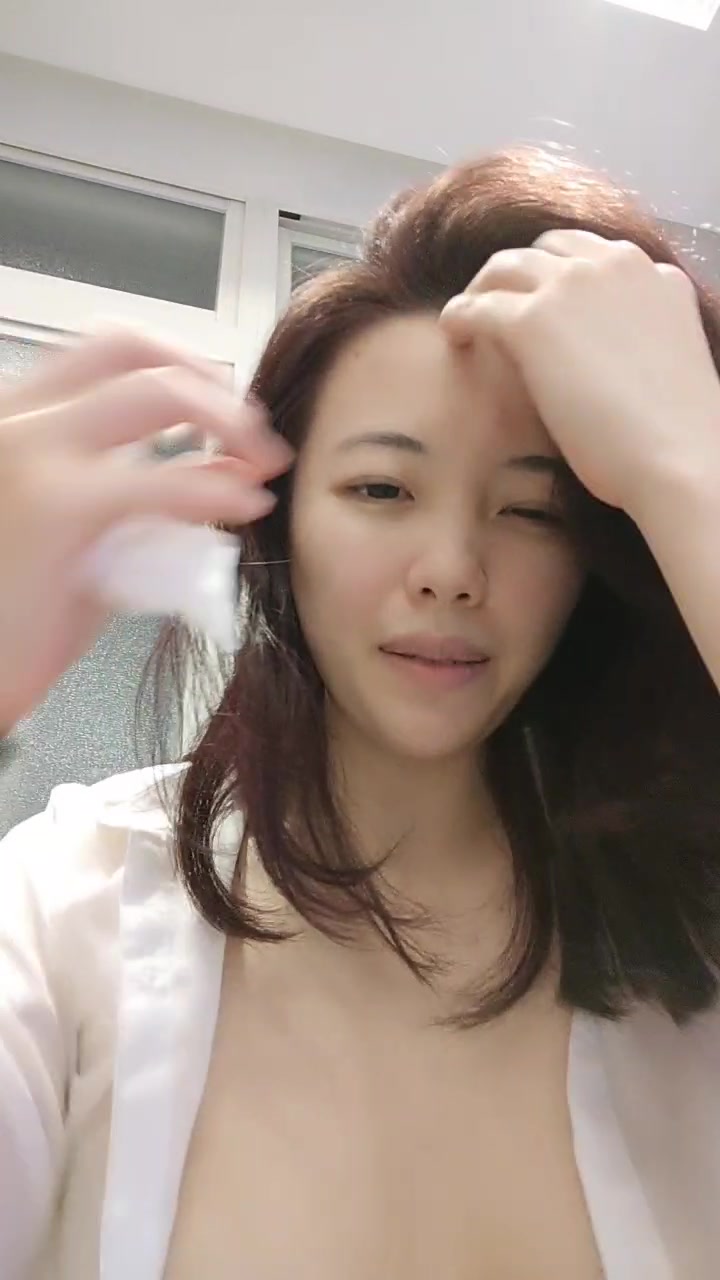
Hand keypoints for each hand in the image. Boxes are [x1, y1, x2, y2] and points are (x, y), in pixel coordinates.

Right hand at [0, 328, 291, 730]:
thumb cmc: (15, 616)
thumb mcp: (79, 533)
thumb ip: (138, 489)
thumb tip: (221, 465)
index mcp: (19, 419)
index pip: (107, 347)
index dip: (179, 361)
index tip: (223, 399)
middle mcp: (19, 420)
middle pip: (135, 349)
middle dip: (210, 381)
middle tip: (254, 429)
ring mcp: (35, 456)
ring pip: (158, 392)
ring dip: (229, 420)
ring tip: (264, 462)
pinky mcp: (59, 511)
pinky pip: (165, 481)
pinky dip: (221, 487)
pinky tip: (249, 504)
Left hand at [439, 229, 719, 512]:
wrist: (677, 457)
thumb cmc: (675, 433)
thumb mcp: (667, 357)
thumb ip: (640, 333)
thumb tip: (609, 352)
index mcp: (654, 274)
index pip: (593, 255)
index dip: (560, 278)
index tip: (542, 303)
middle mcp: (614, 265)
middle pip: (545, 250)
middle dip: (519, 276)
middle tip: (497, 310)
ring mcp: (572, 287)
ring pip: (505, 266)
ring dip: (483, 290)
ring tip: (469, 323)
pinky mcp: (533, 321)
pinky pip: (478, 305)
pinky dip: (459, 316)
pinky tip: (453, 335)